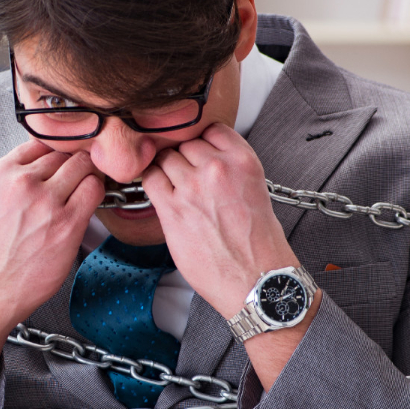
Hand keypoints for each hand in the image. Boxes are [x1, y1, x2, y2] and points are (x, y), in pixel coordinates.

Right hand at [0, 140, 103, 408]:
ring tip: (84, 193)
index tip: (66, 159)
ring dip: (90, 177)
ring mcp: (46, 202)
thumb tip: (56, 156)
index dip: (60, 149)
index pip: (45, 139)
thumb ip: (21, 173)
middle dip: (78, 162)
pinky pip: (95, 191)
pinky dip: (97, 194)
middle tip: (81, 177)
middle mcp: (24, 182)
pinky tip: (89, 206)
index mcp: (3, 172)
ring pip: (85, 166)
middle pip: (68, 150)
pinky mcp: (66, 224)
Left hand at [141, 124, 316, 388]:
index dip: (203, 142)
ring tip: (176, 188)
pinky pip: (150, 179)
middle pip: (185, 143)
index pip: (212, 129)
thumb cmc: (259, 243)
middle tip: (188, 177)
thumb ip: (230, 170)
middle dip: (185, 158)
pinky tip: (161, 194)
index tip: (200, 154)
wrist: (257, 279)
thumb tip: (203, 161)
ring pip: (166, 158)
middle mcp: (217, 168)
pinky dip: (152, 182)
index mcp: (243, 161)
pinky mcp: (172, 209)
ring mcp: (192, 187)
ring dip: (167, 170)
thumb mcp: (256, 191)